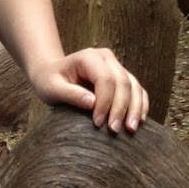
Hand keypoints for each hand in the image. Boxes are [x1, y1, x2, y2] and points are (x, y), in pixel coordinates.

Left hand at [28, 48, 148, 133]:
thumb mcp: (51, 88)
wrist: (51, 74)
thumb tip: (93, 103)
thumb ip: (70, 94)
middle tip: (115, 130)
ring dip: (135, 108)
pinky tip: (139, 121)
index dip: (105, 102)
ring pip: (134, 86)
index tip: (98, 123)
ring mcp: (116, 67)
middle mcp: (106, 58)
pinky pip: (137, 90)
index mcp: (89, 57)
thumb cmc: (49, 81)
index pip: (105, 79)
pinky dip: (140, 105)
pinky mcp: (122, 78)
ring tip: (130, 129)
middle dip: (121, 108)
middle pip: (123, 82)